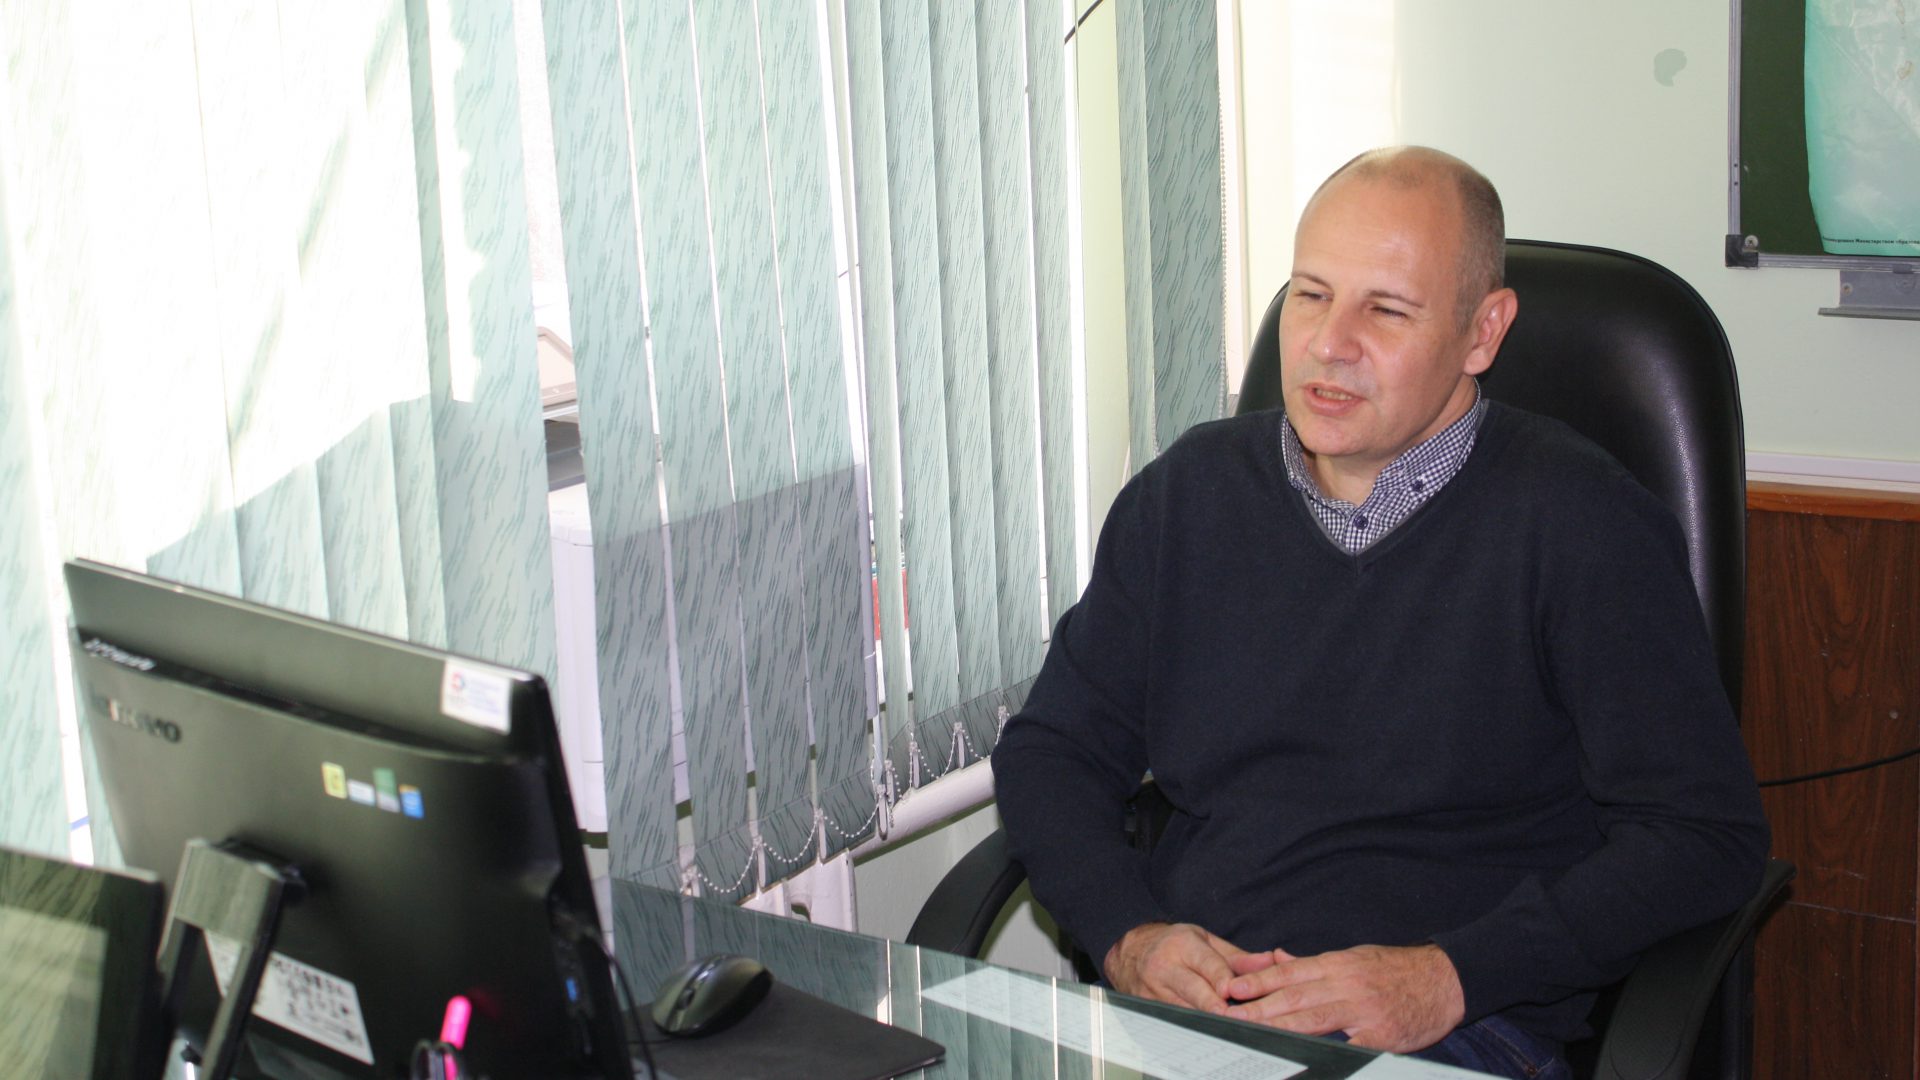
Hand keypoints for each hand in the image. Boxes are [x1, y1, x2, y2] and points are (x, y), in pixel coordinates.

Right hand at [1103, 922, 1247, 1014]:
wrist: (1130, 951)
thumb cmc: (1173, 944)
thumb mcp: (1204, 940)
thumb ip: (1237, 956)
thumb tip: (1269, 962)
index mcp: (1183, 944)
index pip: (1206, 964)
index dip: (1221, 979)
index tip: (1232, 992)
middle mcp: (1165, 966)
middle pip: (1193, 989)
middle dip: (1211, 1003)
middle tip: (1228, 1014)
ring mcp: (1153, 988)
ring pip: (1183, 1008)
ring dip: (1204, 1017)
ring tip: (1224, 1024)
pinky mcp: (1147, 1005)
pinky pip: (1172, 1018)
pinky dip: (1190, 1023)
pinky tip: (1205, 1027)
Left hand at [1222, 943, 1464, 1052]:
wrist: (1444, 980)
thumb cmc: (1395, 969)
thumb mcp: (1353, 957)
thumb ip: (1314, 963)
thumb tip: (1277, 958)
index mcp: (1337, 965)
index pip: (1289, 972)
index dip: (1259, 981)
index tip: (1232, 989)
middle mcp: (1346, 984)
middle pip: (1295, 996)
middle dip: (1259, 1006)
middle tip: (1230, 1014)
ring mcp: (1363, 1011)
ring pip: (1314, 1019)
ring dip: (1279, 1026)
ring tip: (1253, 1031)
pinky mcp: (1381, 1035)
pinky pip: (1350, 1047)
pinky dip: (1328, 1052)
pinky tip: (1305, 1059)